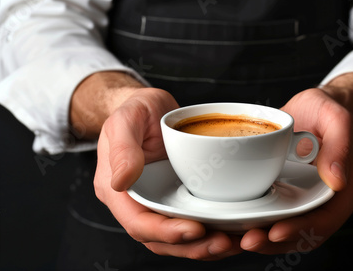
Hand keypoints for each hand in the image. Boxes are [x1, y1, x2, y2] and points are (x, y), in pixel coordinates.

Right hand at [92, 87, 242, 259]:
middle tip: (224, 242)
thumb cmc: (135, 110)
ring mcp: (159, 203)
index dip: (166, 233)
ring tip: (234, 242)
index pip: (139, 223)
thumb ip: (122, 148)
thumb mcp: (125, 119)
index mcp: (118, 191)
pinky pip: (193, 221)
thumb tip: (120, 181)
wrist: (150, 107)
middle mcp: (138, 203)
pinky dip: (212, 231)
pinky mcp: (178, 199)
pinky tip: (235, 229)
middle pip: (162, 240)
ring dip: (206, 246)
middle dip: (192, 247)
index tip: (195, 230)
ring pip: (179, 239)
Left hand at [239, 73, 352, 253]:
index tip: (275, 231)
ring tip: (240, 240)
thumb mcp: (335, 117)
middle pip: (308, 233)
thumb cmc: (324, 110)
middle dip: (278, 242)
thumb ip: (340, 145)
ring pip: (293, 233)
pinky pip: (280, 219)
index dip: (302, 229)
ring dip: (267, 241)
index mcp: (349, 186)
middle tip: (248, 240)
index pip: (327, 218)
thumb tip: (336, 181)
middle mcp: (332, 200)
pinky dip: (263, 227)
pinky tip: (241, 228)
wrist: (313, 110)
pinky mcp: (294, 198)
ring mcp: (311, 201)